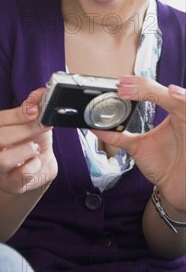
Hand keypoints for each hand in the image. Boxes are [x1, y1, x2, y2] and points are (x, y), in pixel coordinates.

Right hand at [0, 89, 57, 193]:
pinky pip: (16, 178)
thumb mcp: (32, 120)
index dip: (15, 115)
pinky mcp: (8, 186)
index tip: (35, 111)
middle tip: (42, 125)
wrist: (41, 163)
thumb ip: (32, 106)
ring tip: (37, 147)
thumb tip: (39, 94)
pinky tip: (37, 162)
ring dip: (24, 150)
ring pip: (1, 161)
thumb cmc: (31, 138)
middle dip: (23, 130)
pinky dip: (31, 168)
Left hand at [96, 76, 185, 214]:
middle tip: (123, 88)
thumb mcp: (136, 146)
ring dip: (162, 92)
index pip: (155, 90)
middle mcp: (181, 114)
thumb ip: (117, 135)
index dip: (138, 85)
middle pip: (166, 91)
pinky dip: (183, 100)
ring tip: (146, 88)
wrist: (174, 187)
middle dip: (144, 86)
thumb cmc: (162, 165)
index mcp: (171, 112)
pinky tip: (174, 95)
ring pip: (180, 99)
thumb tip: (94, 126)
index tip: (120, 85)